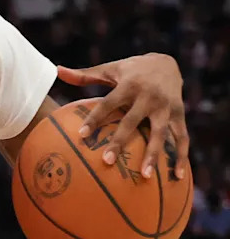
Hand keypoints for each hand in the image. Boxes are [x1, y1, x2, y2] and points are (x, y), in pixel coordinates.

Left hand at [57, 53, 188, 179]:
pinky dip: (181, 157)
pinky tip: (176, 177)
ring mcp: (166, 107)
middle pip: (132, 122)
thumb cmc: (131, 70)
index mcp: (129, 85)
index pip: (108, 103)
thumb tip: (57, 70)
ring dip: (154, 154)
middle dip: (120, 141)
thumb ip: (84, 75)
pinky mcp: (180, 115)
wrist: (168, 61)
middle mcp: (149, 96)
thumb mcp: (109, 69)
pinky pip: (181, 138)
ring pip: (160, 133)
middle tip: (107, 161)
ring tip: (145, 176)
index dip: (95, 118)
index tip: (81, 134)